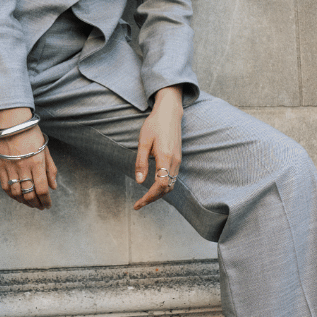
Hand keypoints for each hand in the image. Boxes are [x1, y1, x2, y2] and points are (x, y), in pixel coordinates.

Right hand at [0, 108, 57, 209]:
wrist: (13, 123)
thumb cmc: (32, 134)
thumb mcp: (46, 150)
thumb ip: (50, 169)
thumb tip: (53, 187)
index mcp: (37, 163)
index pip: (42, 189)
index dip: (46, 201)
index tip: (48, 205)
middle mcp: (24, 168)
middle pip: (30, 194)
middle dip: (36, 204)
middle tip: (40, 206)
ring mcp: (11, 168)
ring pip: (17, 193)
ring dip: (24, 202)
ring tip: (30, 203)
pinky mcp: (1, 167)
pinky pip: (5, 187)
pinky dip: (12, 195)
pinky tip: (17, 197)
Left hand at [133, 87, 182, 209]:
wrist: (170, 113)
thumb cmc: (154, 125)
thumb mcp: (143, 142)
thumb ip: (141, 162)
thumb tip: (139, 181)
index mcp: (165, 157)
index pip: (160, 185)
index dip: (149, 197)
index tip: (138, 204)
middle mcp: (175, 161)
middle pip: (166, 189)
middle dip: (153, 198)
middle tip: (138, 204)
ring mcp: (178, 161)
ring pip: (170, 185)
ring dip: (158, 194)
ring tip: (144, 198)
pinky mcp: (178, 159)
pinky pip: (172, 178)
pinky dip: (163, 187)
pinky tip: (153, 186)